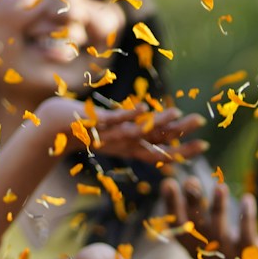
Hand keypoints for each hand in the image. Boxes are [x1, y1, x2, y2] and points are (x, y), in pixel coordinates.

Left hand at [42, 97, 207, 169]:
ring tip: (178, 113)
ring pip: (137, 130)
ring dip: (158, 123)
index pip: (161, 151)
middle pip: (155, 141)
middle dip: (179, 134)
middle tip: (202, 124)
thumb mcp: (113, 130)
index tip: (204, 145)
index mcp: (129, 146)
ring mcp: (107, 134)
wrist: (53, 130)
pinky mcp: (92, 123)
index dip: (182, 150)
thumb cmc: (85, 129)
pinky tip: (143, 107)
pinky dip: (128, 114)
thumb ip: (131, 128)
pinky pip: (112, 120)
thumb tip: (149, 123)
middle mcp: (122, 143)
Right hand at [161, 176, 257, 258]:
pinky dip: (246, 218)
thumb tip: (189, 182)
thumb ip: (200, 211)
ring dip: (219, 209)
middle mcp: (207, 254)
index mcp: (193, 246)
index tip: (168, 183)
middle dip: (192, 204)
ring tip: (220, 186)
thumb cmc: (230, 243)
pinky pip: (247, 238)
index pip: (178, 226)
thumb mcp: (212, 228)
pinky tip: (247, 198)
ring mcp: (229, 258)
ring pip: (220, 233)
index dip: (171, 206)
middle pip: (196, 229)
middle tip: (191, 180)